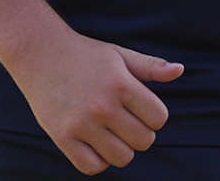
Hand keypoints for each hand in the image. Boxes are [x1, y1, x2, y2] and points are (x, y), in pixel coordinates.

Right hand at [9, 30, 182, 173]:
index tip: (140, 108)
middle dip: (140, 133)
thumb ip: (150, 66)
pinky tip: (95, 143)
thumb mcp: (118, 55)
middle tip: (125, 120)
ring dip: (122, 149)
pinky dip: (98, 161)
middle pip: (144, 141)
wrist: (38, 53)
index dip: (154, 115)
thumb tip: (180, 70)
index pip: (159, 118)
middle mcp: (102, 105)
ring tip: (111, 132)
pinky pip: (92, 167)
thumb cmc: (84, 54)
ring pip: (122, 158)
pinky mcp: (62, 137)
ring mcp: (81, 123)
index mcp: (120, 83)